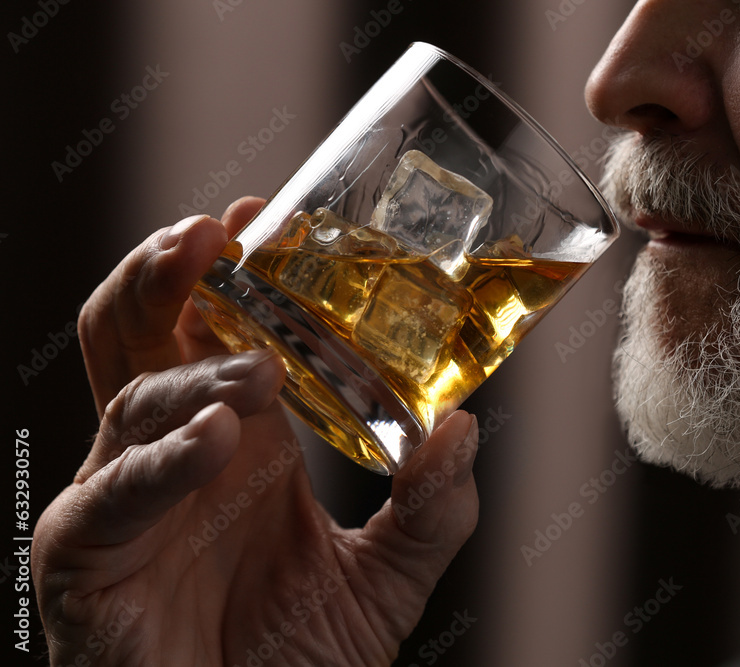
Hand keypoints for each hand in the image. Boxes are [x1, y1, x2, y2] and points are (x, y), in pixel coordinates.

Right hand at [32, 197, 479, 665]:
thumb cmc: (296, 662)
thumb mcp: (385, 581)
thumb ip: (432, 510)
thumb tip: (465, 427)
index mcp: (237, 438)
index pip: (206, 327)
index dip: (221, 268)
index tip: (259, 215)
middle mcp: (174, 453)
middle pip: (138, 334)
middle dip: (163, 273)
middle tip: (215, 236)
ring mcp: (124, 501)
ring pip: (129, 400)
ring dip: (194, 374)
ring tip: (257, 370)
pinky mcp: (86, 560)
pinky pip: (108, 497)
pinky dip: (160, 462)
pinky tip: (217, 440)